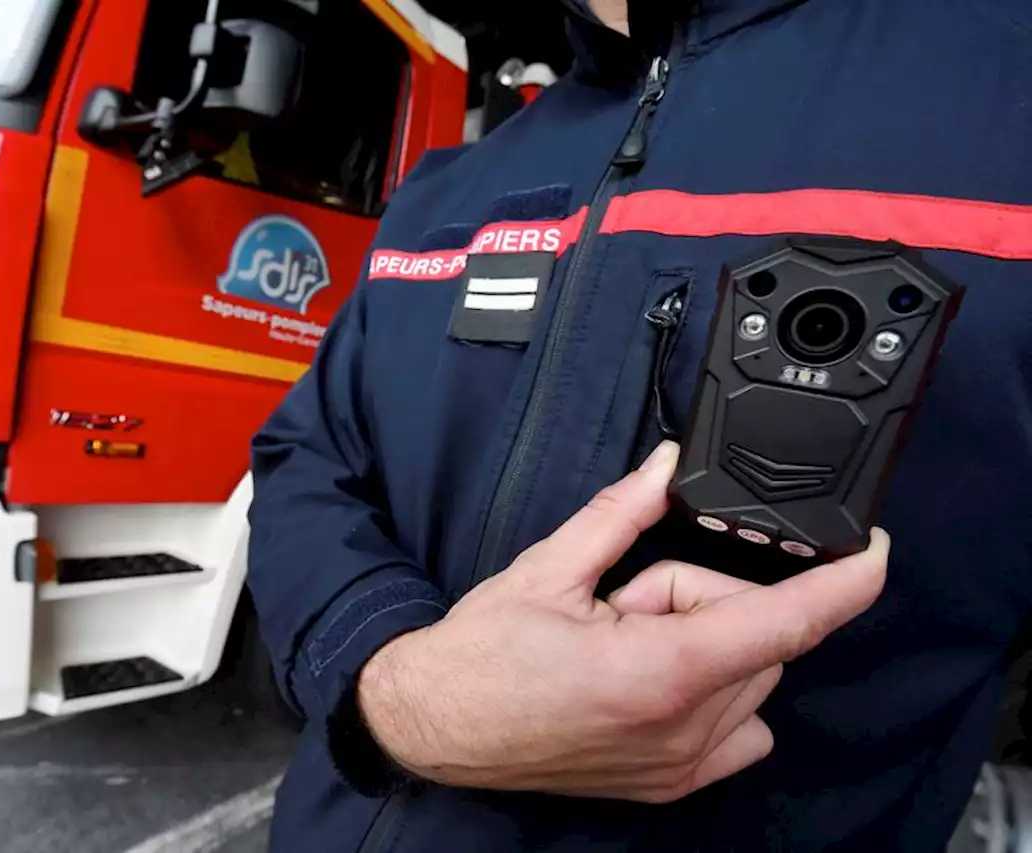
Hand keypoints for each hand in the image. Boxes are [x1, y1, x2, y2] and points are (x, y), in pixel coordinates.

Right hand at [357, 441, 889, 802]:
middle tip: (626, 601)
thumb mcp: (547, 570)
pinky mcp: (673, 782)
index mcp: (655, 672)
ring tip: (622, 641)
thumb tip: (665, 466)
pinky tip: (655, 679)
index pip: (781, 623)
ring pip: (749, 674)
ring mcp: (680, 763)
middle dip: (702, 597)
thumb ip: (620, 514)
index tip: (873, 552)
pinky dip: (719, 688)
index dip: (843, 584)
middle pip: (752, 634)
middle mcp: (680, 728)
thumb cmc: (481, 657)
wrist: (435, 725)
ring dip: (705, 642)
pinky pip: (743, 724)